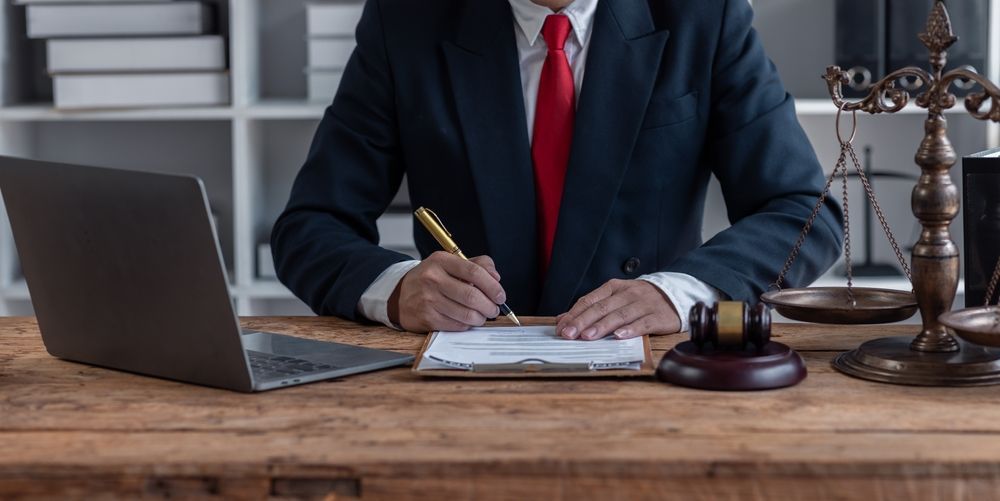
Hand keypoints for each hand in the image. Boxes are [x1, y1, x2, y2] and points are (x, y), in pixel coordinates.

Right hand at [388, 252, 505, 332]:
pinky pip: (457, 326)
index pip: (474, 272)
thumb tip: (496, 277)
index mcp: (441, 261)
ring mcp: (428, 300)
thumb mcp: (450, 263)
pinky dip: (467, 325)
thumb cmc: (431, 279)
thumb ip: (477, 265)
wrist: (399, 295)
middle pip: (472, 296)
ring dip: (481, 318)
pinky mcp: (427, 318)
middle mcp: (433, 279)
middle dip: (490, 306)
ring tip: (482, 315)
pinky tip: (467, 320)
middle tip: (494, 309)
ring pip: (466, 314)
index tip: (500, 295)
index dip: (492, 286)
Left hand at [556, 279, 680, 340]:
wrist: (674, 295)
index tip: (561, 327)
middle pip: (601, 308)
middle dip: (582, 321)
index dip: (574, 314)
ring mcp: (643, 304)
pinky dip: (631, 329)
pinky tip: (620, 336)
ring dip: (602, 326)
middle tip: (569, 334)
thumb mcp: (614, 298)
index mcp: (613, 288)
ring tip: (588, 336)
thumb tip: (563, 319)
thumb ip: (590, 308)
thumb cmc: (638, 300)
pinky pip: (643, 323)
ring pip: (619, 315)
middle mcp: (627, 294)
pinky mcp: (658, 316)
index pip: (589, 300)